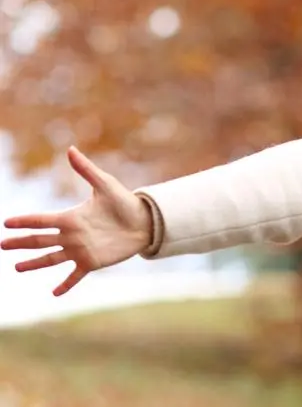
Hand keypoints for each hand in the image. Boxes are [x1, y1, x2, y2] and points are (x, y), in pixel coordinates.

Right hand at [1, 146, 152, 295]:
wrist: (146, 221)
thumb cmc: (125, 202)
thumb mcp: (105, 184)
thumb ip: (86, 170)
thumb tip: (71, 149)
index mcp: (71, 217)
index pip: (42, 220)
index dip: (24, 221)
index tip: (6, 223)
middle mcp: (71, 235)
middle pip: (40, 240)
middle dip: (21, 243)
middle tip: (2, 245)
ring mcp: (80, 250)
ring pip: (51, 258)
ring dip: (34, 264)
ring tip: (16, 268)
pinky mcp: (92, 262)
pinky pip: (75, 275)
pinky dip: (65, 284)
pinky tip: (54, 293)